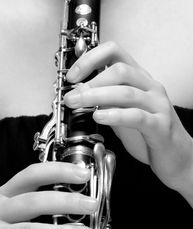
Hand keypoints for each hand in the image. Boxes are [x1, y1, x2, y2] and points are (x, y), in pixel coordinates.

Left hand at [64, 41, 192, 198]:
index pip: (115, 52)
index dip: (90, 59)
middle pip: (120, 71)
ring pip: (126, 92)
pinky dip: (115, 115)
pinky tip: (99, 117)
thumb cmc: (149, 134)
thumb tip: (79, 93)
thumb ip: (105, 101)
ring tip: (77, 104)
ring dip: (97, 96)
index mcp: (139, 80)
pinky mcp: (160, 126)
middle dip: (90, 82)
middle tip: (71, 96)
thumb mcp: (122, 113)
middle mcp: (150, 88)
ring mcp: (157, 106)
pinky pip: (136, 116)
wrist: (176, 156)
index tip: (73, 76)